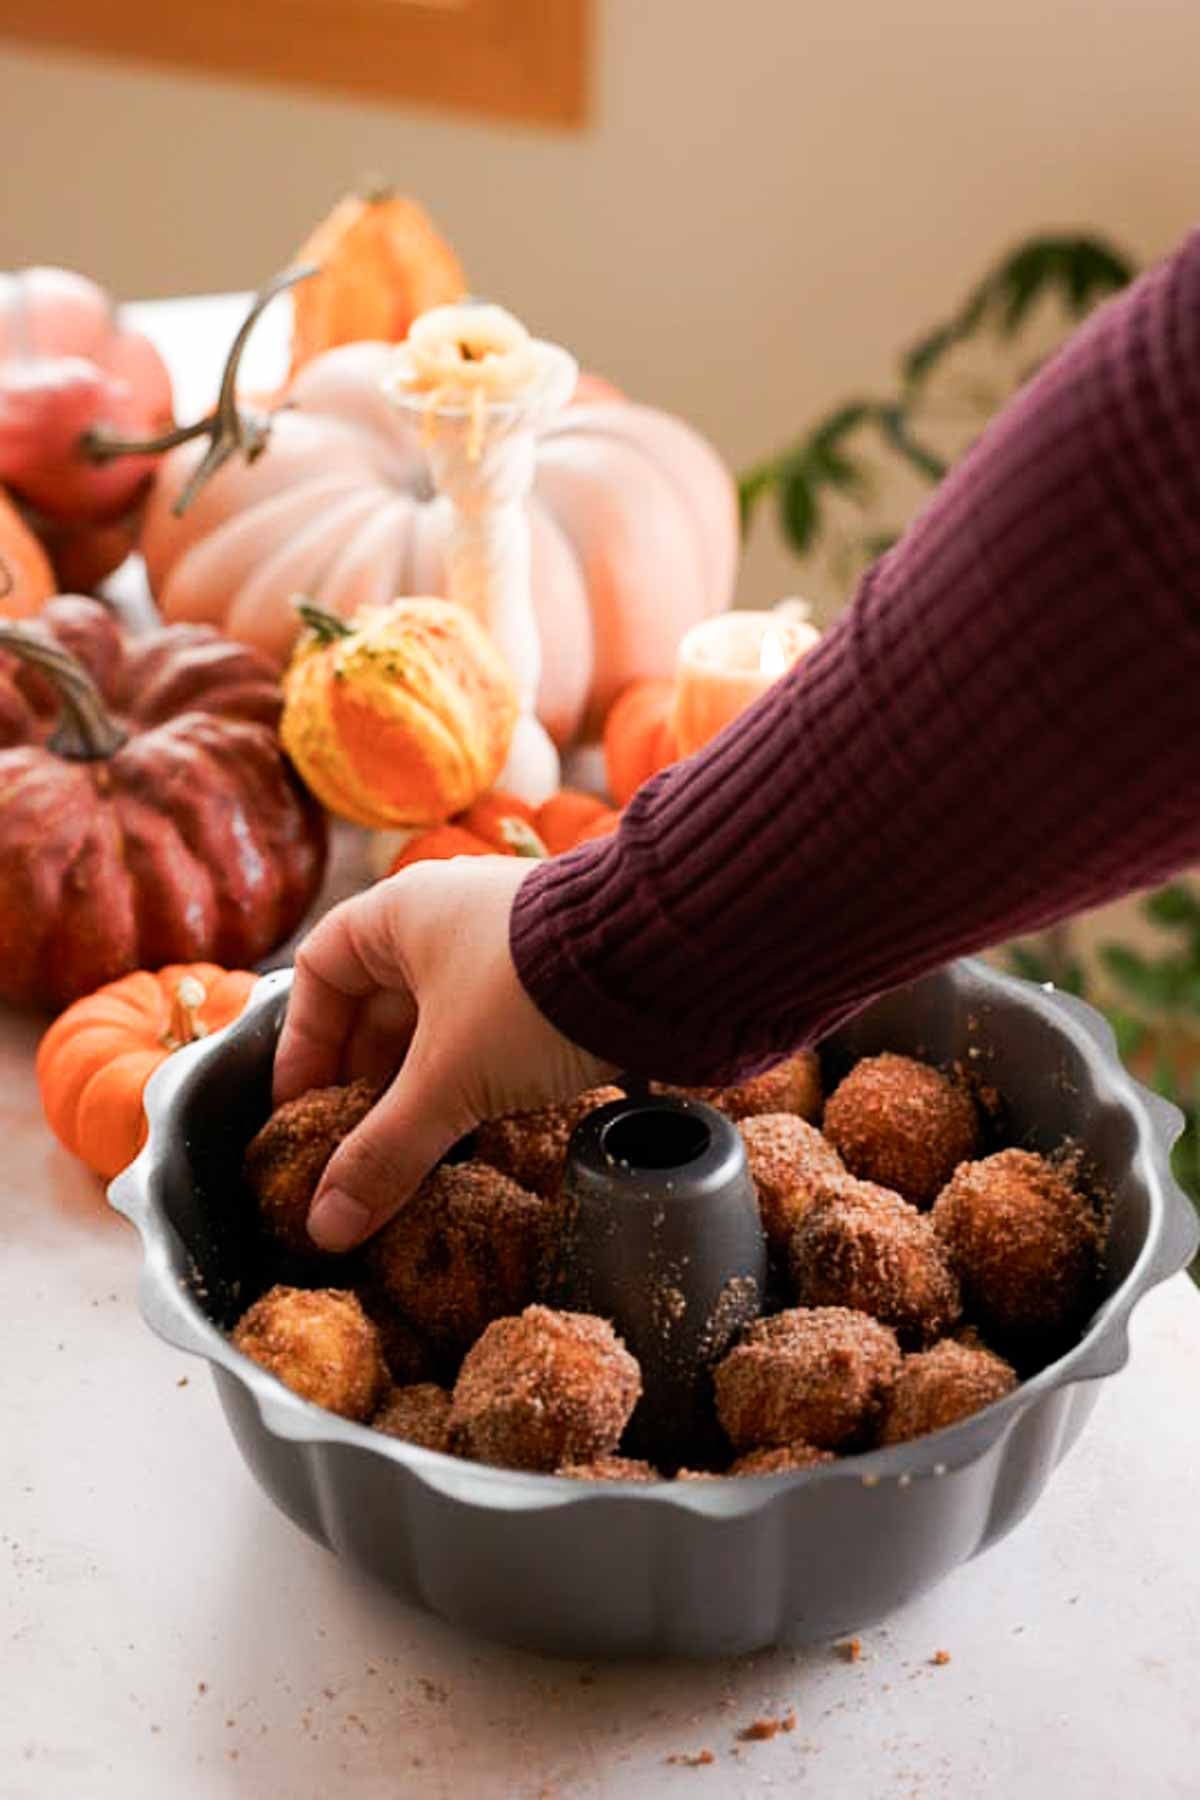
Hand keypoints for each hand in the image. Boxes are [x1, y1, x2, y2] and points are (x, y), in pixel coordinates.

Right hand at [273, 856, 616, 1251]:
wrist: (669, 956)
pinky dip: (478, 1074)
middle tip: (356, 1145)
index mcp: (401, 911)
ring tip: (416, 1148)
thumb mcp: (448, 1080)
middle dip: (365, 1076)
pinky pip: (494, 1026)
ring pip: (442, 1017)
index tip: (300, 1108)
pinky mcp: (559, 973)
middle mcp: (450, 914)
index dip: (302, 1043)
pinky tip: (482, 1125)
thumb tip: (327, 1225)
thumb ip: (384, 1153)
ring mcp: (508, 942)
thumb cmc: (538, 990)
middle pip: (380, 1000)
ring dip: (425, 1081)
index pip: (319, 971)